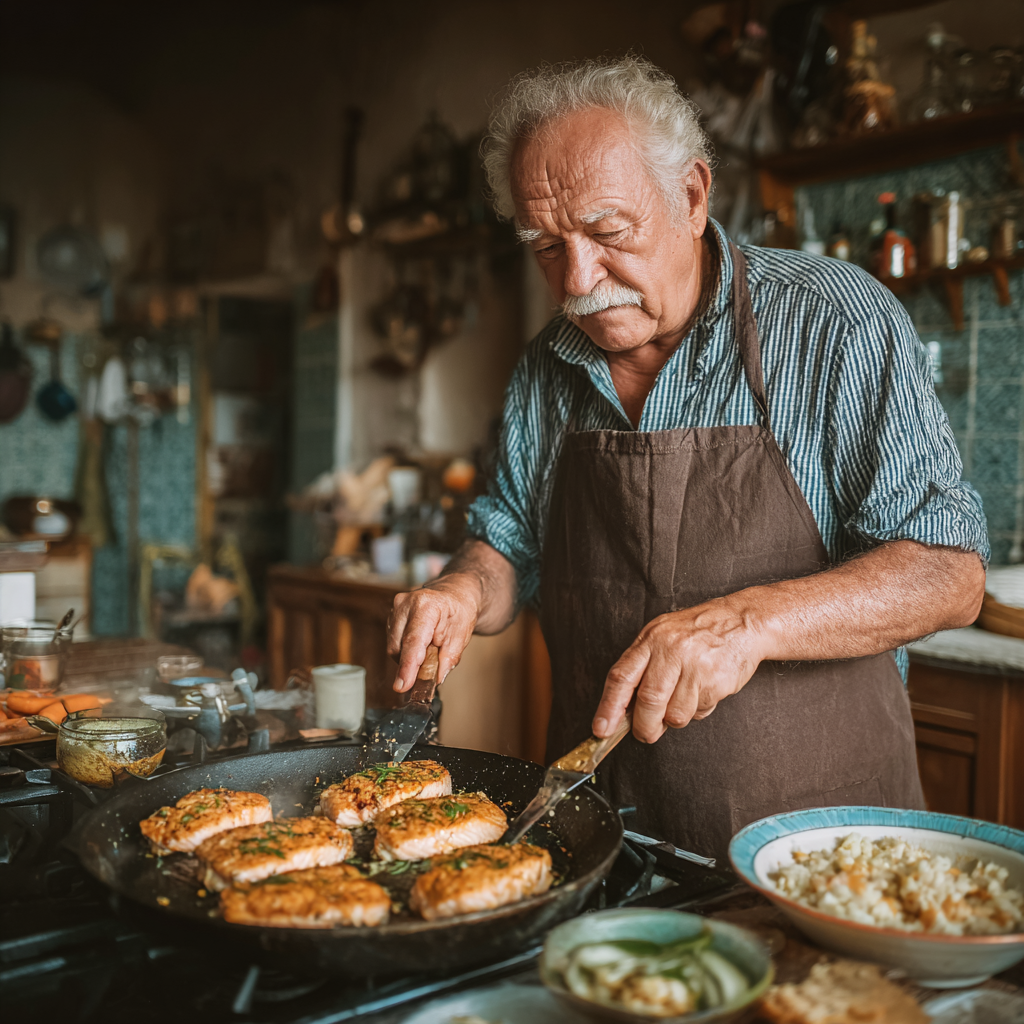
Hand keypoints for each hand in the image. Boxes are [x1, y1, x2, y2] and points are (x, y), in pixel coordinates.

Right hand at [387, 575, 481, 692]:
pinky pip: (394, 642)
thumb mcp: (462, 636)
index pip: (413, 641)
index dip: (407, 666)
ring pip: (394, 647)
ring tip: (430, 648)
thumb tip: (435, 680)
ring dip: (410, 656)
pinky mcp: (392, 615)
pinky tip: (421, 643)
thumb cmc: (460, 610)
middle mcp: (405, 604)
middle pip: (399, 647)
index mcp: (426, 605)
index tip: (403, 685)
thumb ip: (448, 659)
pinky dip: (406, 650)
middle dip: (413, 664)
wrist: (455, 593)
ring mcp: (396, 608)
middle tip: (432, 666)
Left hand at [592, 599, 764, 742]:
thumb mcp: (661, 635)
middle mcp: (671, 650)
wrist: (742, 621)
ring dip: (675, 718)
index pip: (621, 677)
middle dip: (644, 727)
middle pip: (648, 701)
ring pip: (675, 714)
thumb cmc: (697, 631)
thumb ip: (642, 667)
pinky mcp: (716, 680)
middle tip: (646, 734)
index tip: (601, 729)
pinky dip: (698, 710)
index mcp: (651, 640)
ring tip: (684, 698)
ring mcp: (694, 665)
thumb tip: (625, 709)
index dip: (608, 707)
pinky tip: (703, 690)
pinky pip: (699, 712)